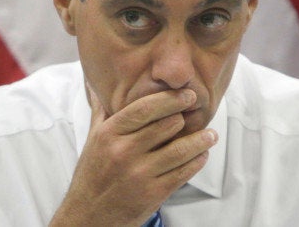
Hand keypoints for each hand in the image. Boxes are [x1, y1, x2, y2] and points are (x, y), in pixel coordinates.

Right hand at [50, 86, 217, 225]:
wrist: (88, 216)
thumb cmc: (92, 175)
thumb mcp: (93, 140)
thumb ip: (101, 111)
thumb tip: (98, 85)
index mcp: (109, 134)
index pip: (145, 108)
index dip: (170, 99)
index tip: (187, 95)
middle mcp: (123, 152)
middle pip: (167, 125)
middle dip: (186, 117)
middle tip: (198, 112)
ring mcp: (139, 174)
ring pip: (180, 150)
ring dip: (200, 140)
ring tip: (210, 135)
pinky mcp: (153, 194)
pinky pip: (182, 173)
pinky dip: (196, 161)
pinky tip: (202, 155)